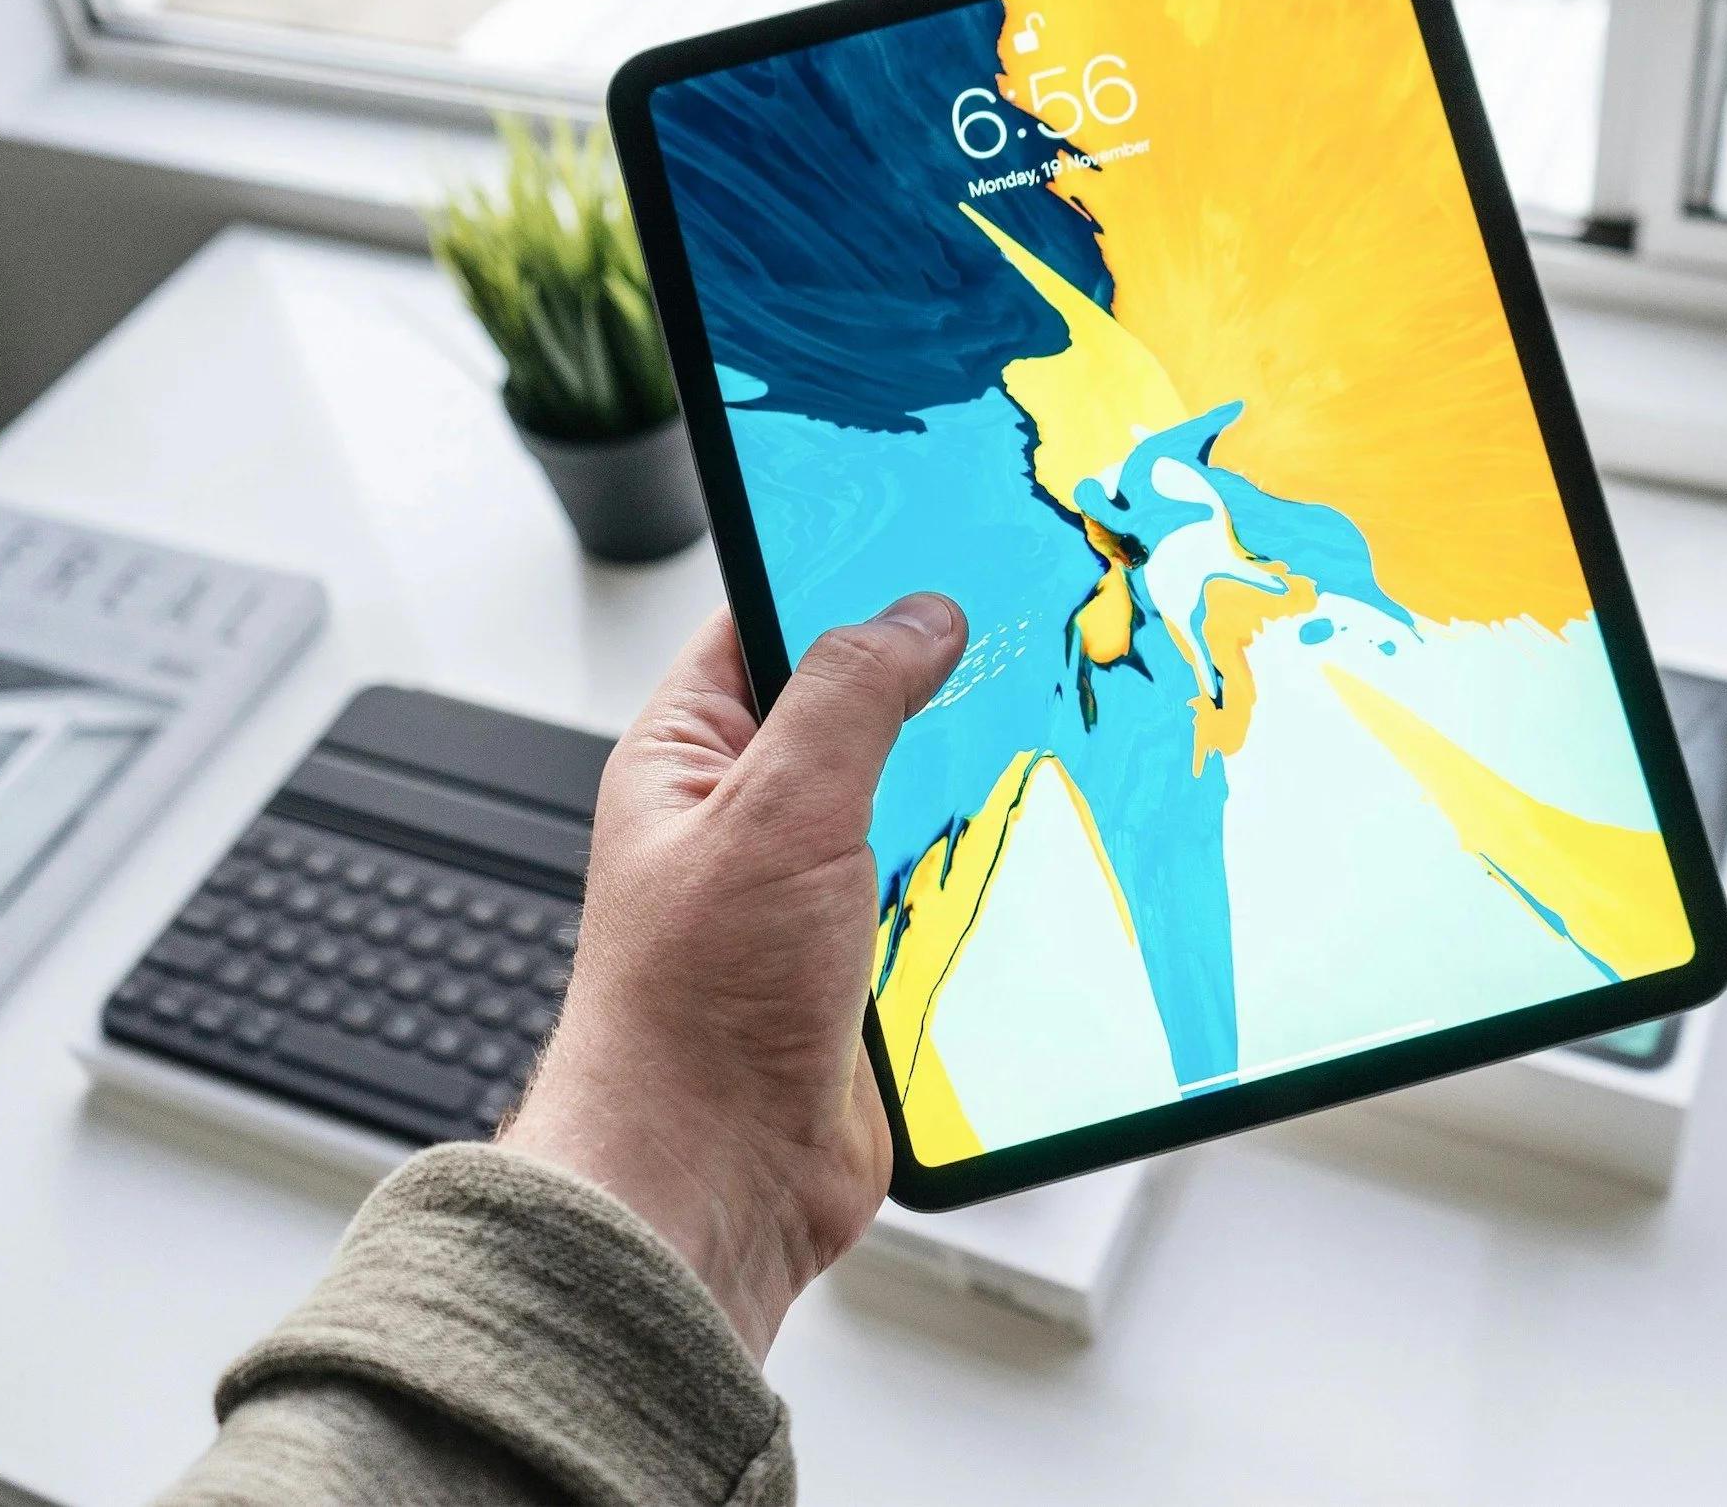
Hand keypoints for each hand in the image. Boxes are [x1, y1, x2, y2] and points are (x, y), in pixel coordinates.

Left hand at [501, 593, 965, 1360]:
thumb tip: (917, 615)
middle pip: (858, 711)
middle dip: (934, 685)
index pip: (767, 620)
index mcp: (689, 758)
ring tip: (1040, 743)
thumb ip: (849, 698)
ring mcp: (808, 893)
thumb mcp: (775, 813)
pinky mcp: (864, 966)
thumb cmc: (686, 1020)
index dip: (841, 572)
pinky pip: (941, 893)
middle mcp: (746, 817)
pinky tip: (1032, 860)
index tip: (930, 536)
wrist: (710, 1190)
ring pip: (912, 802)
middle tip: (1018, 637)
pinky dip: (985, 880)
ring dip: (967, 792)